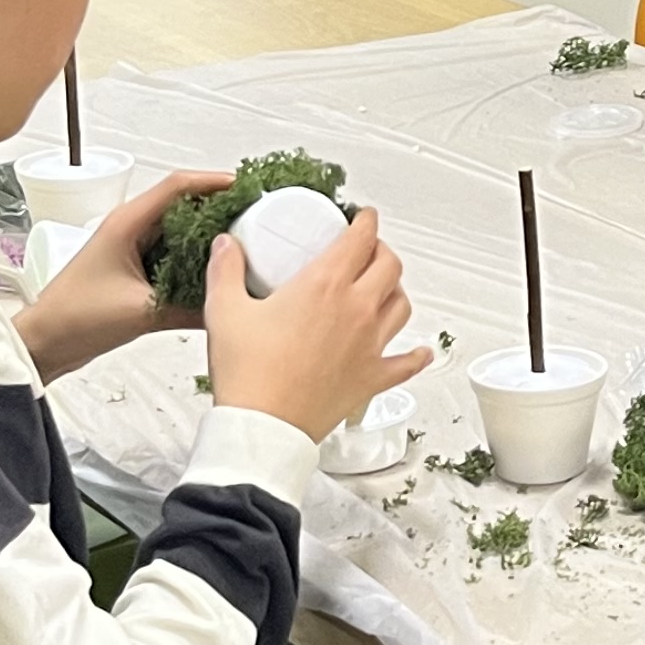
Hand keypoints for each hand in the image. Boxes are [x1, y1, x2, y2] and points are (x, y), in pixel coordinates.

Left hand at [15, 164, 239, 380]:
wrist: (44, 343)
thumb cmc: (77, 318)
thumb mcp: (141, 313)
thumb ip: (190, 310)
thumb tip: (230, 307)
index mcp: (127, 223)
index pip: (177, 186)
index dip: (214, 182)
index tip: (246, 188)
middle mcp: (130, 228)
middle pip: (182, 203)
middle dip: (218, 206)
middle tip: (255, 216)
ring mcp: (131, 247)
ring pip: (178, 229)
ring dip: (207, 233)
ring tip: (243, 242)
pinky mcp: (133, 268)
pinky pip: (171, 253)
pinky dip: (194, 257)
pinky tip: (214, 272)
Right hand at [199, 211, 430, 438]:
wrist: (263, 427)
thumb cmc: (248, 374)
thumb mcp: (225, 310)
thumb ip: (225, 270)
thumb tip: (226, 245)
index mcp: (324, 285)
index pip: (360, 238)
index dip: (366, 221)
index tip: (362, 217)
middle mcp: (356, 310)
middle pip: (390, 266)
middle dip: (381, 250)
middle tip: (368, 249)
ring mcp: (370, 345)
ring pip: (402, 305)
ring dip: (395, 291)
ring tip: (383, 288)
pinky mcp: (373, 377)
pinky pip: (406, 363)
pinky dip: (415, 355)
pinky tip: (418, 351)